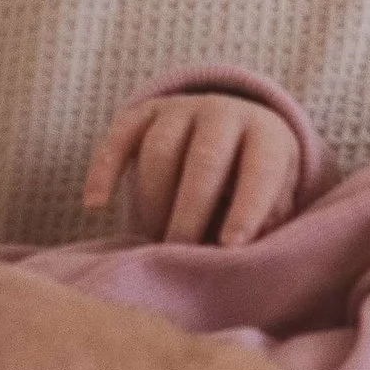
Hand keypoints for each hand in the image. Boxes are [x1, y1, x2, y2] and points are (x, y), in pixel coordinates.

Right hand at [86, 90, 305, 245]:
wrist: (232, 126)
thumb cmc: (253, 183)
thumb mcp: (274, 200)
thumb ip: (264, 226)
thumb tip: (244, 260)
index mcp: (266, 136)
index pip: (260, 170)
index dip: (247, 208)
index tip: (229, 246)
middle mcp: (224, 113)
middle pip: (204, 160)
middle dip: (189, 213)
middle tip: (178, 252)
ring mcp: (181, 108)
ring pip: (159, 151)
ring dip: (152, 202)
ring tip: (153, 241)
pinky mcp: (144, 112)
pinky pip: (119, 136)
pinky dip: (104, 169)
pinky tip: (95, 203)